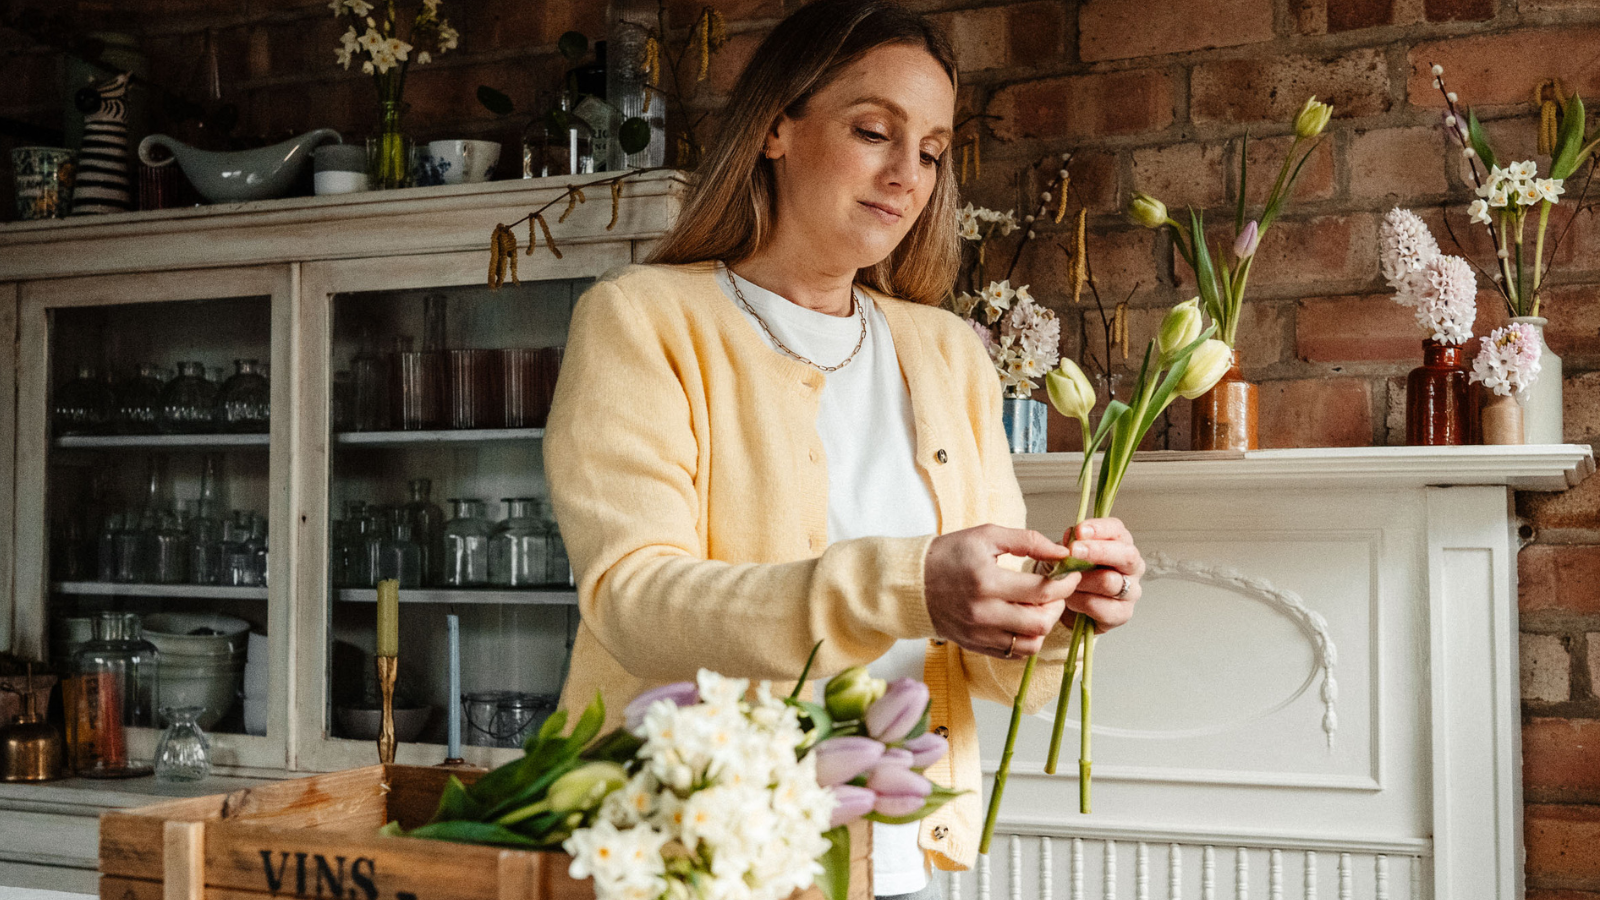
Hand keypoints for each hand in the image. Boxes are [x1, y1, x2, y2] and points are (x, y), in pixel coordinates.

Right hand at [924, 525, 1078, 659]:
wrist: (912, 583)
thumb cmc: (948, 555)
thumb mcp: (986, 536)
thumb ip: (1027, 541)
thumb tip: (1061, 552)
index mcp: (987, 581)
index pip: (1042, 590)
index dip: (1065, 582)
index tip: (1070, 574)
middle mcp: (984, 612)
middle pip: (1040, 621)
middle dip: (1059, 605)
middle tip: (1057, 591)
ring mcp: (980, 633)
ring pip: (1031, 643)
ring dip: (1044, 625)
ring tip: (1041, 607)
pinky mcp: (977, 645)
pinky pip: (1015, 653)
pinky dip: (1028, 639)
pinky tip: (1024, 620)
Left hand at [1058, 517, 1144, 633]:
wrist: (1067, 605)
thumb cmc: (1072, 573)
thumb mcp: (1066, 554)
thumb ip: (1071, 543)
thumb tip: (1073, 536)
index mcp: (1120, 543)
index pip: (1117, 530)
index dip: (1099, 529)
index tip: (1079, 531)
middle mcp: (1132, 566)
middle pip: (1126, 555)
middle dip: (1098, 551)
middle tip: (1073, 551)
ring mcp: (1131, 590)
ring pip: (1109, 581)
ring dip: (1082, 581)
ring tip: (1066, 582)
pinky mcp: (1123, 613)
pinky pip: (1101, 606)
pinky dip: (1080, 602)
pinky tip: (1071, 600)